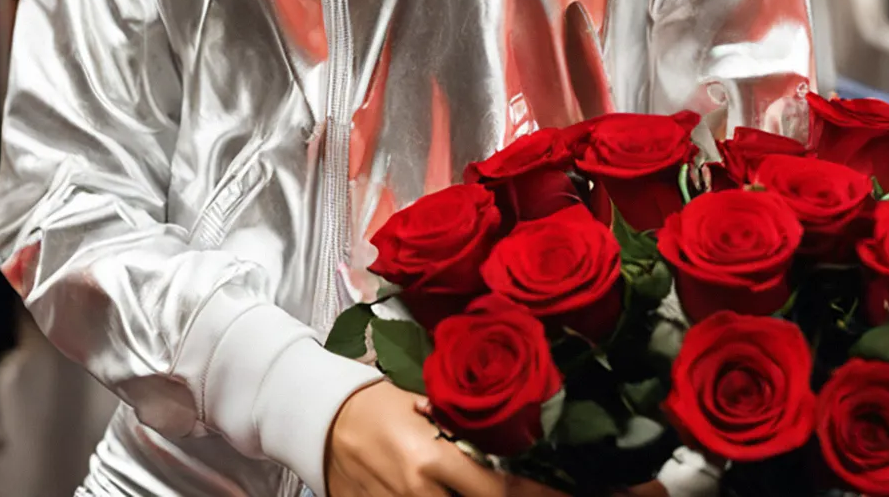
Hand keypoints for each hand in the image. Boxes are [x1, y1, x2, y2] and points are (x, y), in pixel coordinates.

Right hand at [326, 382, 565, 496]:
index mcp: (432, 459)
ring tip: (487, 490)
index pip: (498, 491)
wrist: (320, 417)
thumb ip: (463, 426)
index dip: (538, 496)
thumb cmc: (377, 401)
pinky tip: (446, 496)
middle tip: (534, 494)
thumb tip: (512, 436)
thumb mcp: (423, 402)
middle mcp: (417, 494)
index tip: (568, 495)